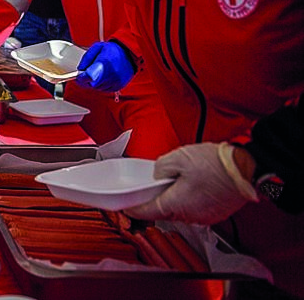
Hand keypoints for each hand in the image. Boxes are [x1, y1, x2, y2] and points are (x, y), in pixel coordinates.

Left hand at [76, 41, 134, 91]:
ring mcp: (115, 82)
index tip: (79, 75)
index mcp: (105, 63)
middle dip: (86, 80)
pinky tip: (105, 76)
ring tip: (100, 71)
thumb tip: (80, 69)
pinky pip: (104, 90)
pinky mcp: (118, 86)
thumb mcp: (97, 47)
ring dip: (94, 82)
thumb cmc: (113, 50)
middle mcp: (111, 74)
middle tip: (89, 71)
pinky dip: (102, 84)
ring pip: (97, 88)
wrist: (130, 54)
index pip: (89, 76)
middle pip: (91, 84)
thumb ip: (86, 58)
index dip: (81, 78)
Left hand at [124, 143, 257, 224]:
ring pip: (179, 210)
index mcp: (176, 204)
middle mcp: (189, 216)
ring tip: (178, 180)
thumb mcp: (178, 157)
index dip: (133, 208)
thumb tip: (156, 175)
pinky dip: (190, 199)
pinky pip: (194, 209)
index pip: (147, 212)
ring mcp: (203, 217)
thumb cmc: (216, 164)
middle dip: (156, 199)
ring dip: (174, 198)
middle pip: (163, 211)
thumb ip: (160, 168)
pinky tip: (193, 185)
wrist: (247, 168)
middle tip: (152, 185)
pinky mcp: (215, 214)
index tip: (125, 206)